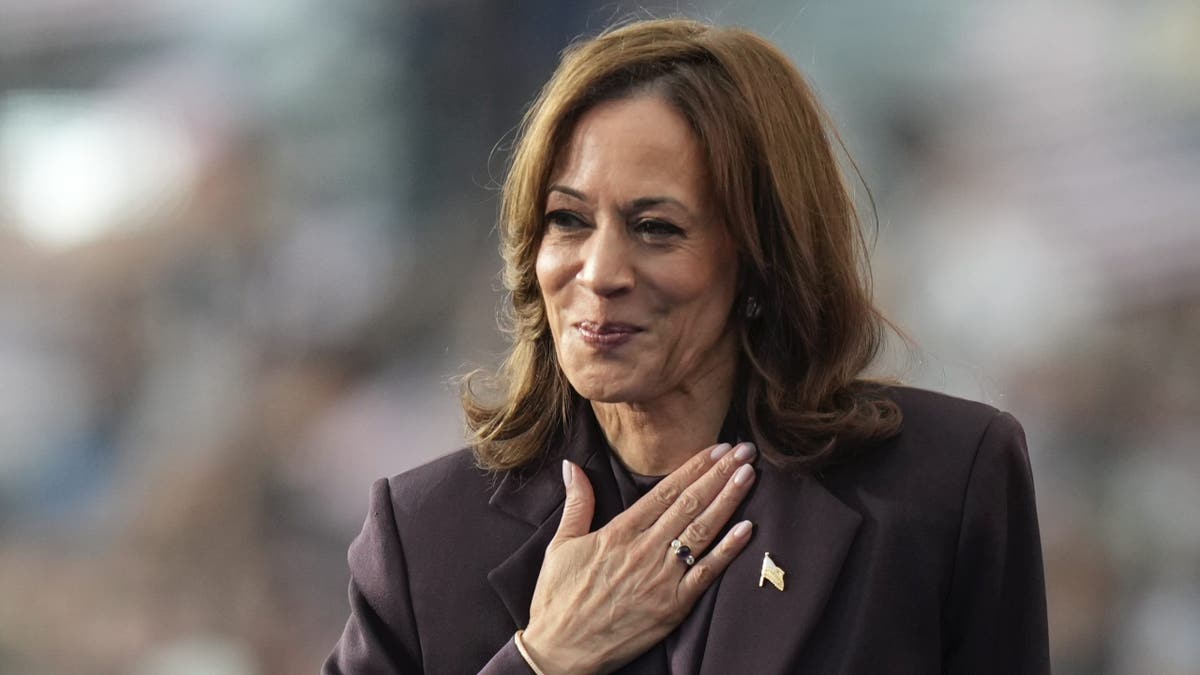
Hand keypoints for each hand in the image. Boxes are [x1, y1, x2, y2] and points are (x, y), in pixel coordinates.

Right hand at [521, 442, 757, 673]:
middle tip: (745, 451)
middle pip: (690, 504)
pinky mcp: (673, 607)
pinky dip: (728, 551)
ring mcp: (661, 579)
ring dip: (729, 501)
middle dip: (720, 475)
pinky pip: (706, 574)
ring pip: (702, 532)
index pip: (665, 492)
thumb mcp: (560, 545)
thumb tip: (573, 466)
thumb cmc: (558, 599)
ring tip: (749, 476)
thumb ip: (577, 504)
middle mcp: (644, 550)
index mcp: (619, 533)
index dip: (694, 467)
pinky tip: (747, 529)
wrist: (561, 651)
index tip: (717, 449)